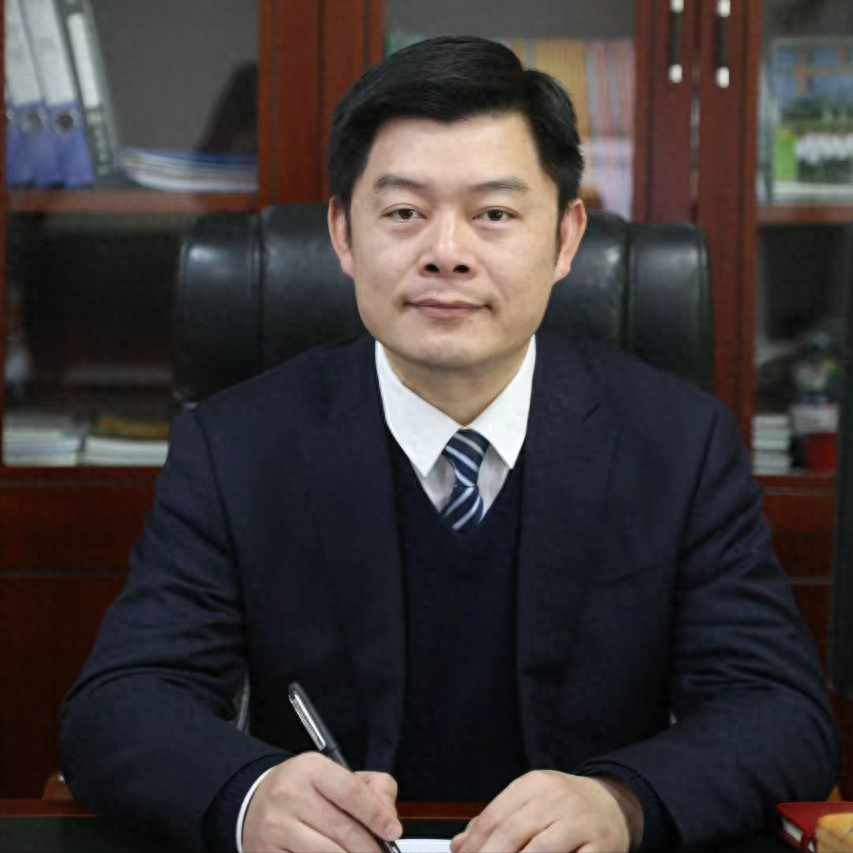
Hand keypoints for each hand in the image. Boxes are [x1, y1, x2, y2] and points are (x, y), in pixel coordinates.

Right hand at [242, 751, 401, 851]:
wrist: (252, 800)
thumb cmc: (301, 788)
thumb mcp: (333, 773)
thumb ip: (369, 786)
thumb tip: (387, 813)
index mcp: (310, 769)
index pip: (351, 792)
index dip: (376, 814)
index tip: (392, 831)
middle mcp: (289, 795)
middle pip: (343, 829)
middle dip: (370, 847)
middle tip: (382, 852)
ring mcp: (275, 828)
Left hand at [449, 771, 639, 852]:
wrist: (614, 804)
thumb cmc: (564, 805)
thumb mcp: (531, 801)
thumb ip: (496, 819)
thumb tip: (460, 844)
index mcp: (534, 784)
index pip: (494, 816)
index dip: (474, 843)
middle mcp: (556, 798)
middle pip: (512, 833)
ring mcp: (579, 823)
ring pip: (539, 851)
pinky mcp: (600, 847)